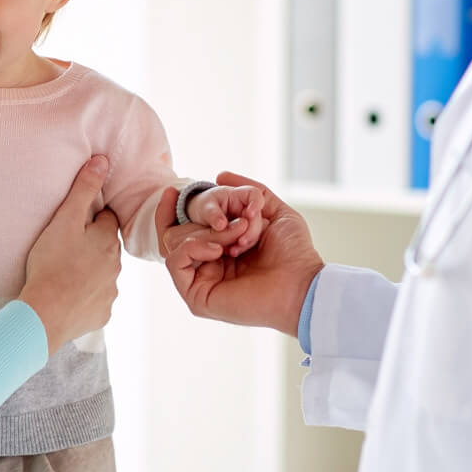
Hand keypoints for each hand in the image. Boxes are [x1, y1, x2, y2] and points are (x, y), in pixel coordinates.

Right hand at [18, 155, 122, 353]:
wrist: (45, 313)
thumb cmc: (51, 264)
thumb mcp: (65, 219)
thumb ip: (83, 190)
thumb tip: (103, 161)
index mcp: (107, 240)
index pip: (107, 219)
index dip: (91, 218)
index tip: (76, 221)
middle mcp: (115, 266)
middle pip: (106, 247)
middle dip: (92, 244)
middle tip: (67, 245)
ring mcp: (110, 291)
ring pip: (103, 274)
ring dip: (90, 271)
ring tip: (65, 272)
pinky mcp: (101, 313)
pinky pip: (96, 301)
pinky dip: (85, 297)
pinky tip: (68, 296)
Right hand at [155, 172, 324, 334]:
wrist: (302, 282)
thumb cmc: (294, 252)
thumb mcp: (274, 211)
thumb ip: (249, 191)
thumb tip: (219, 175)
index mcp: (219, 248)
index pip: (180, 227)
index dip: (169, 209)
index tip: (170, 191)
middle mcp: (206, 265)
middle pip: (179, 230)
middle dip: (209, 219)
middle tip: (242, 225)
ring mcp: (200, 281)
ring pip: (175, 244)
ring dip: (206, 233)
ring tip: (237, 240)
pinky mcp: (197, 297)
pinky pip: (175, 262)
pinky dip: (192, 247)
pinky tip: (216, 249)